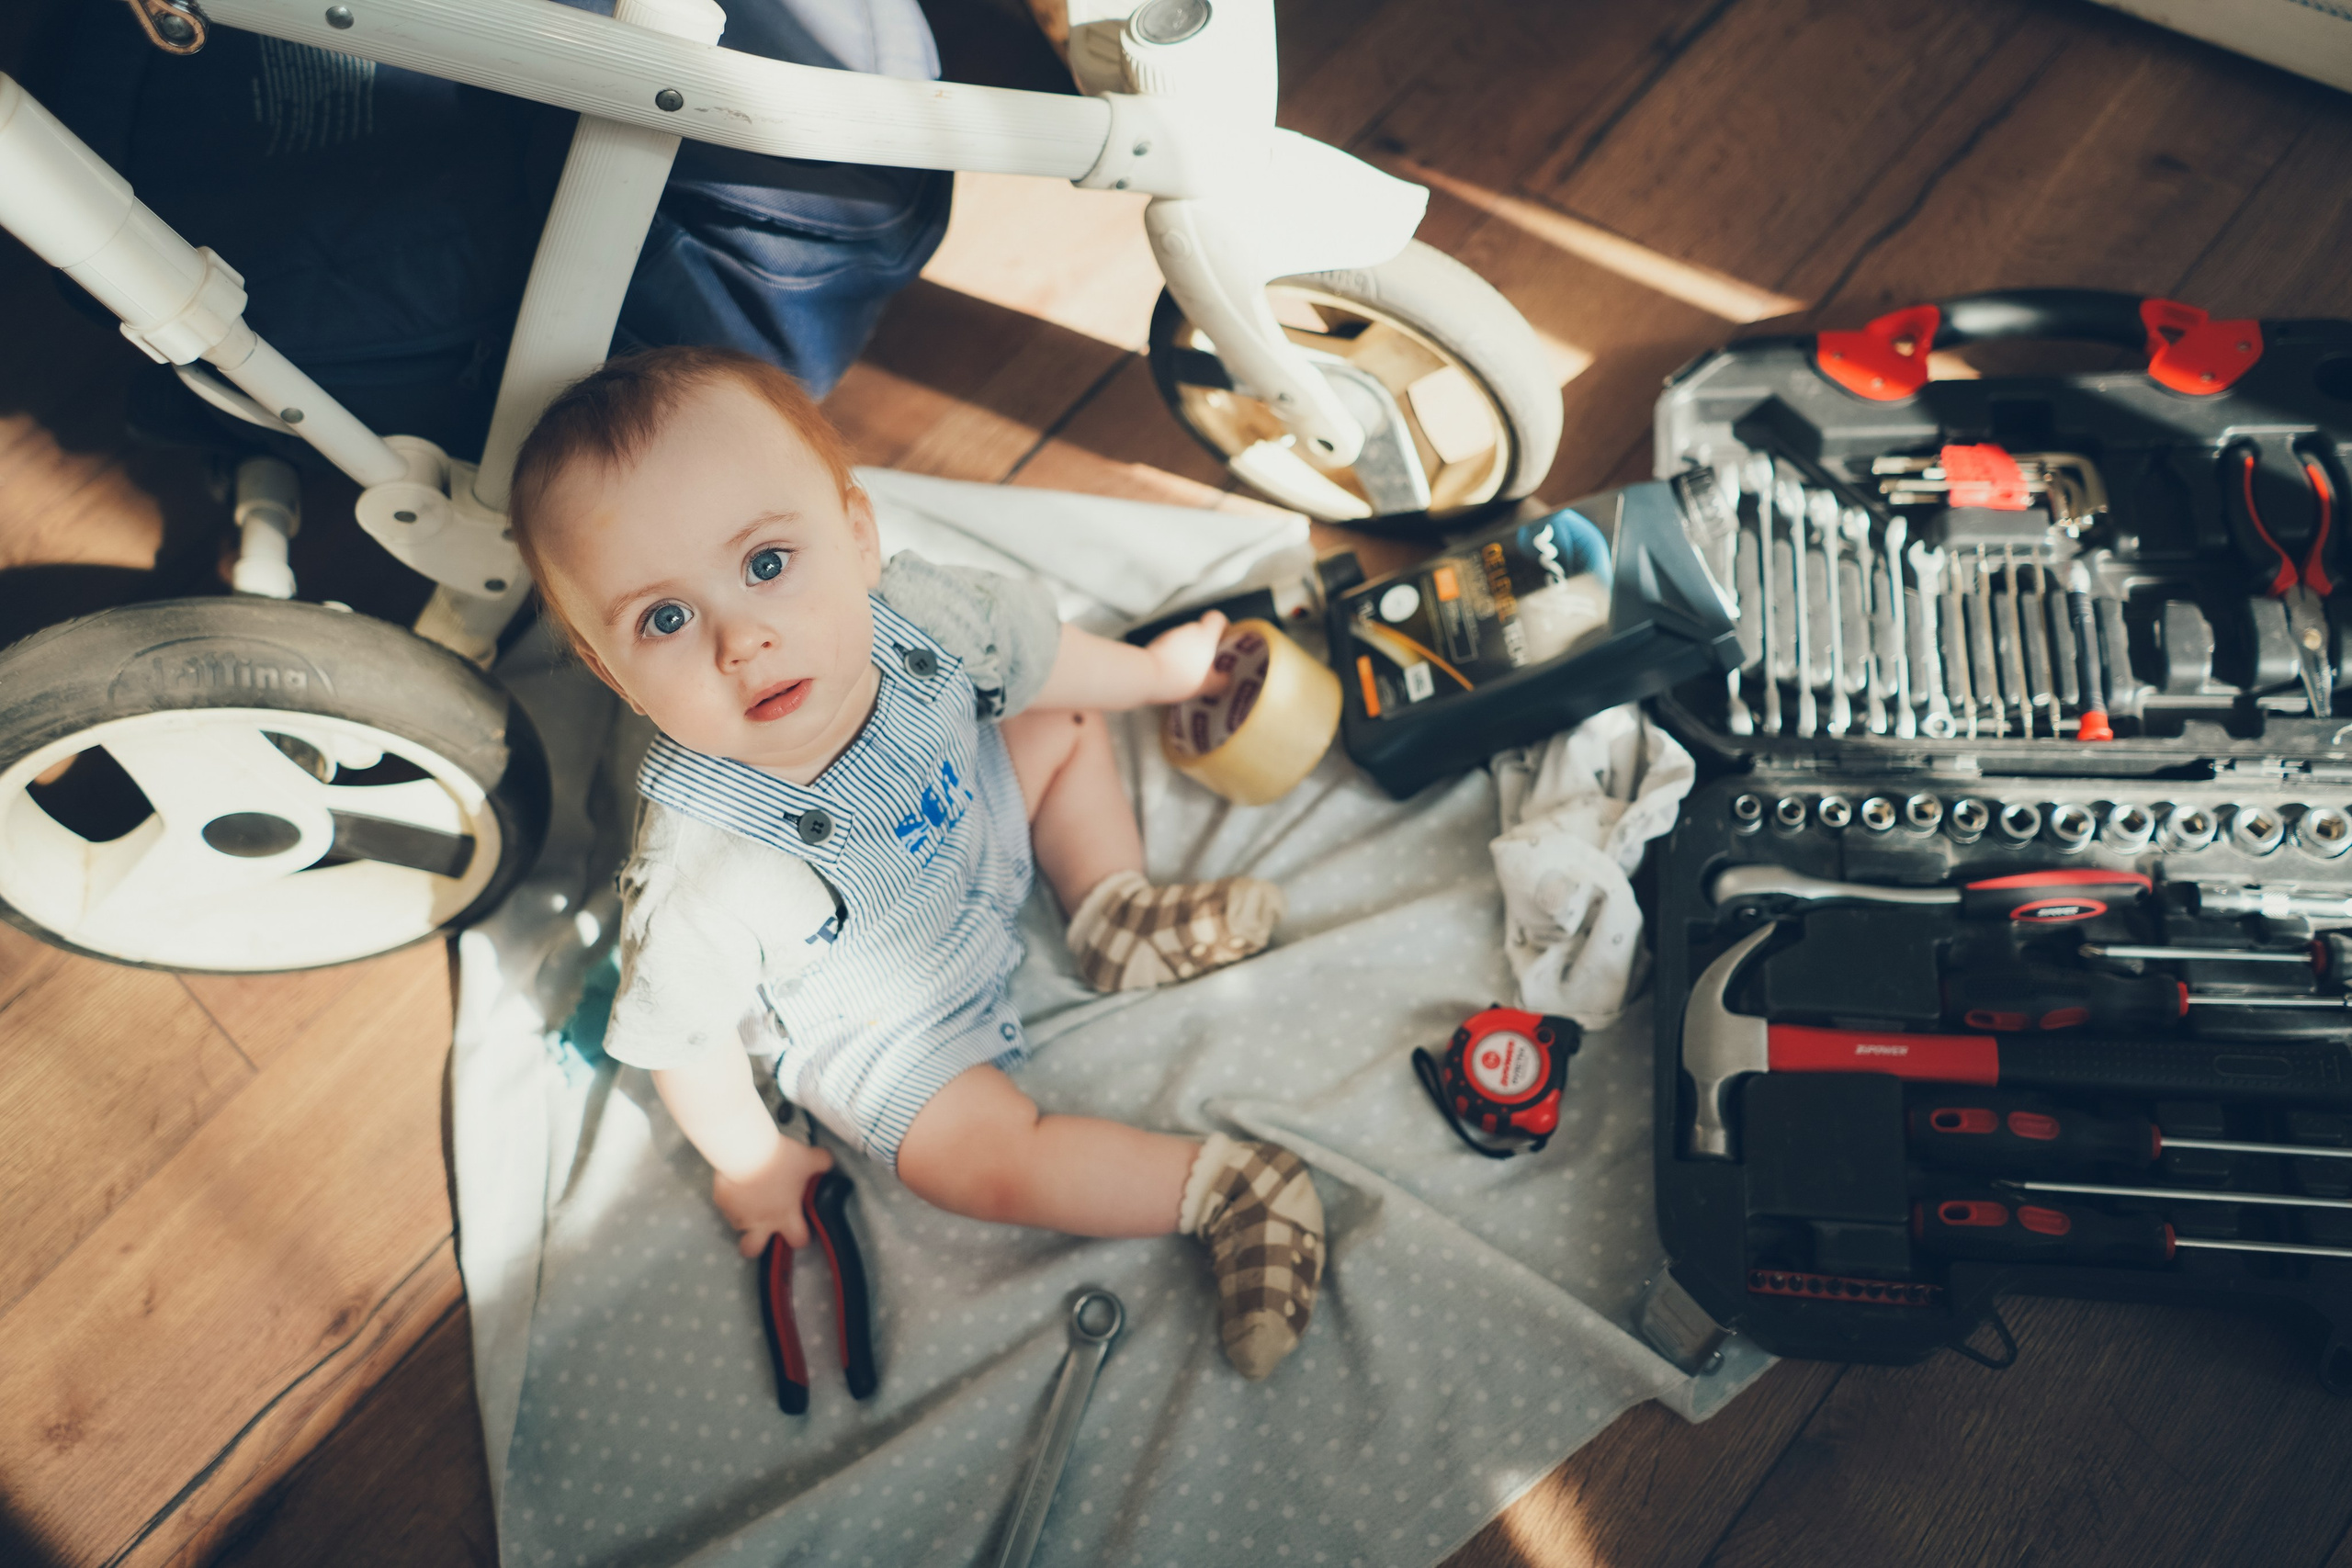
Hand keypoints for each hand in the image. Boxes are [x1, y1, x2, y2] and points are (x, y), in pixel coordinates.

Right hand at [712, 1136, 835, 1256]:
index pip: (798, 1240)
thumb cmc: (780, 1160)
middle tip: (761, 1230)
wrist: (747, 1152)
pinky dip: (729, 1199)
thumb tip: (828, 1162)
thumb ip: (821, 1163)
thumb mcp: (808, 1159)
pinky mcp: (722, 1202)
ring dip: (743, 1216)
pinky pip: (724, 1205)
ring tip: (747, 1199)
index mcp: (785, 1216)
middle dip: (755, 1245)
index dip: (800, 1237)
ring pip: (738, 1225)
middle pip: (752, 1250)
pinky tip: (735, 1184)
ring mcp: (738, 1214)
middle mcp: (760, 1222)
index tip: (800, 1227)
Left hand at [1145, 610, 1230, 703]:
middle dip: (1204, 646)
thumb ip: (1222, 681)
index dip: (1223, 627)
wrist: (1146, 676)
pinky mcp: (1156, 642)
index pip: (1217, 618)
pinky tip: (1172, 673)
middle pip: (1201, 631)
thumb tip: (1227, 679)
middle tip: (1207, 665)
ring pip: (1185, 640)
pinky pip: (1170, 647)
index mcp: (1205, 634)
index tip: (1224, 641)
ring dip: (1187, 652)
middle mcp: (1188, 629)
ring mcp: (1170, 634)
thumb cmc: (1181, 678)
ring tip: (1187, 673)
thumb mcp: (1208, 685)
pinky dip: (1173, 656)